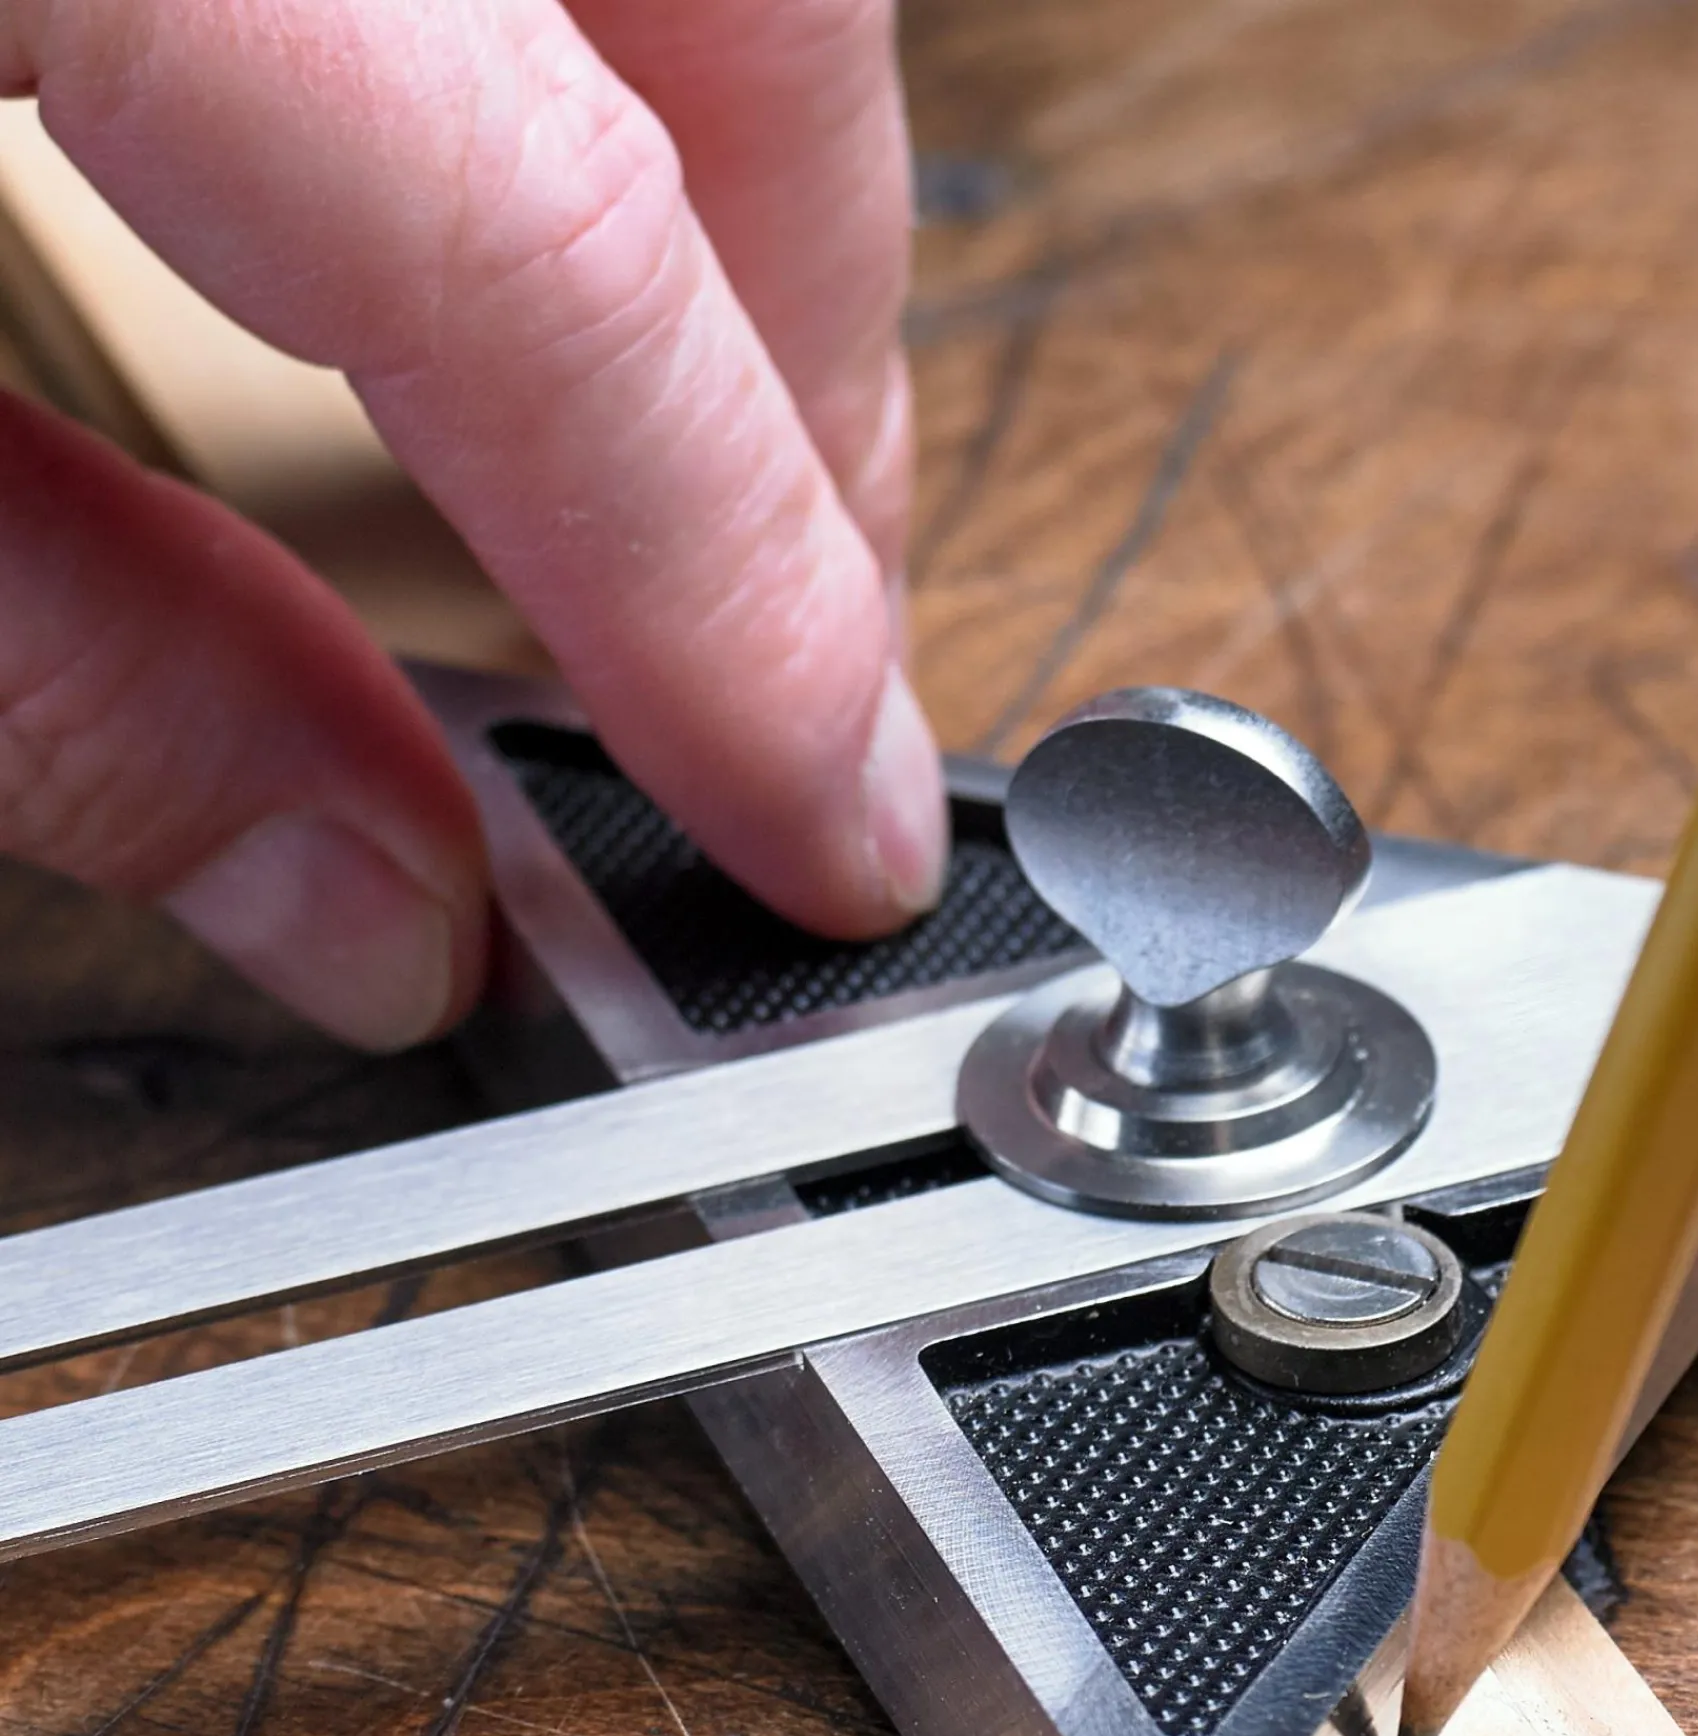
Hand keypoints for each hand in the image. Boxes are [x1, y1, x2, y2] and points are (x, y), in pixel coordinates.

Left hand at [0, 0, 945, 1050]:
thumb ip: (47, 662)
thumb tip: (361, 900)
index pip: (552, 247)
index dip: (735, 579)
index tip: (829, 820)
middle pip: (728, 19)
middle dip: (833, 372)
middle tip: (832, 654)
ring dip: (752, 203)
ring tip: (732, 455)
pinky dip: (611, 74)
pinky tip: (531, 218)